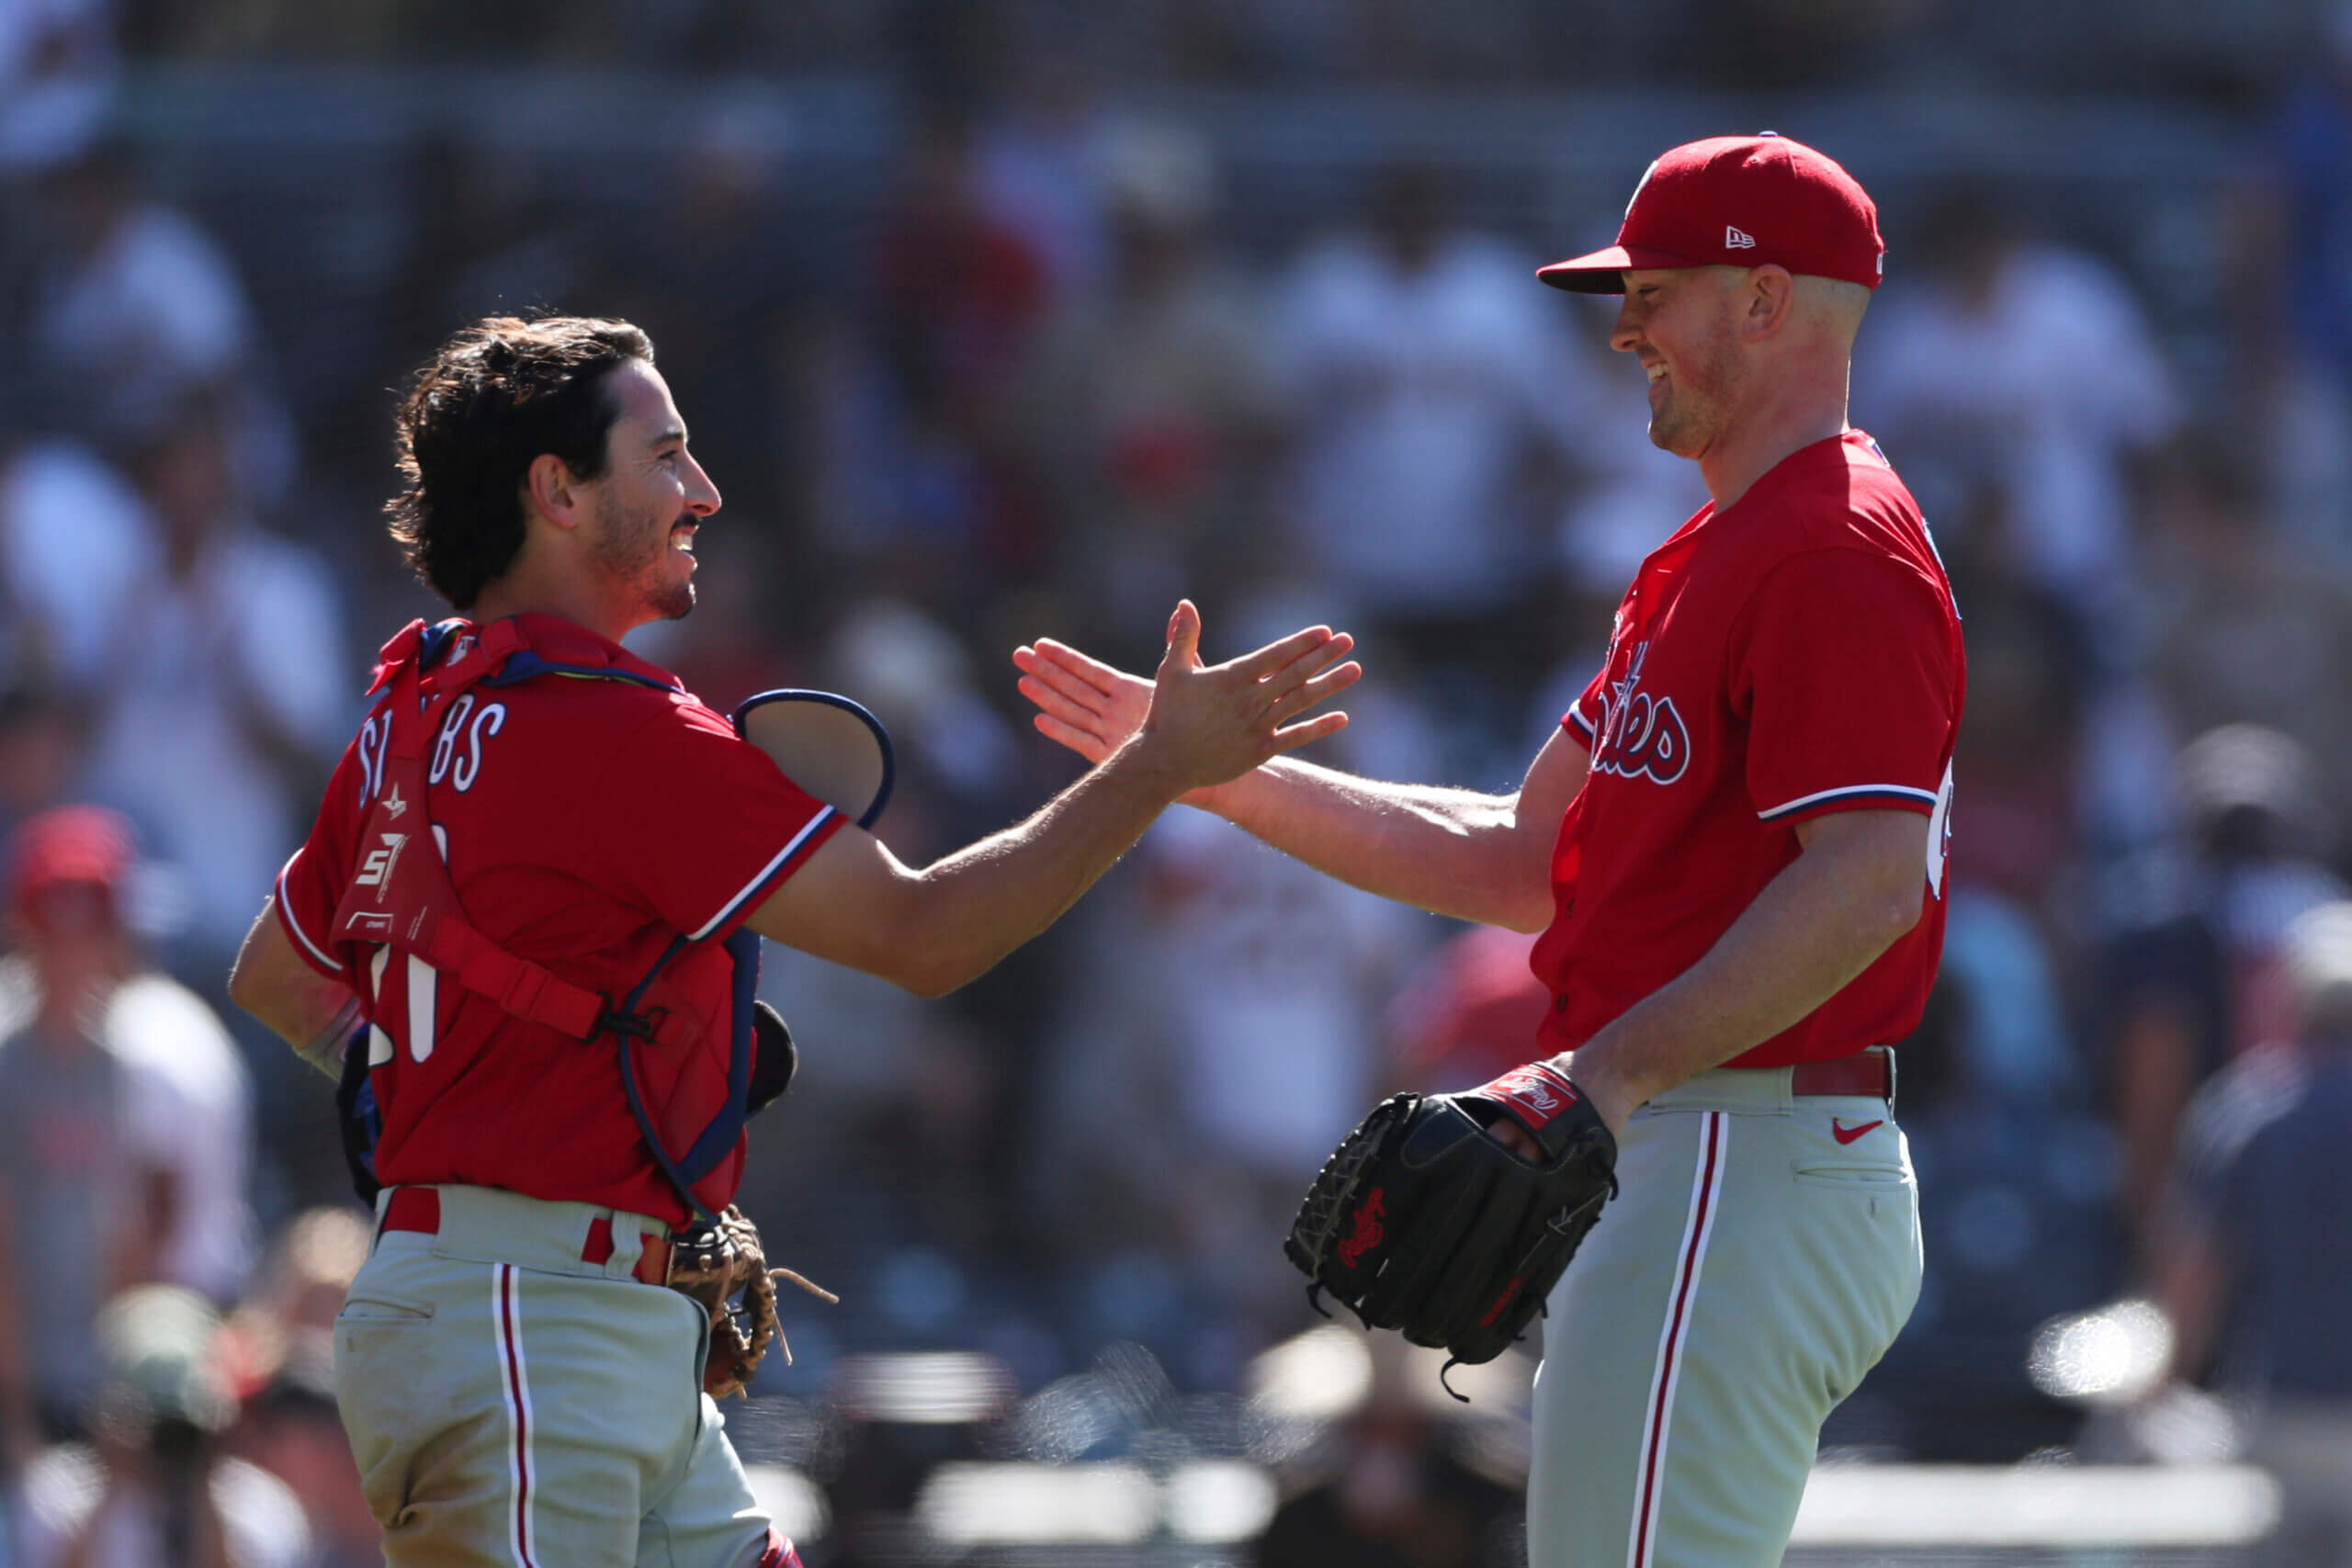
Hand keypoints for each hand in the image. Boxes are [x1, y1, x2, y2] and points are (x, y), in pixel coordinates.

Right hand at [1025, 602, 1358, 799]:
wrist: (1165, 762)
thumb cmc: (1167, 713)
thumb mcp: (1172, 670)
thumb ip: (1183, 636)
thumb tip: (1185, 603)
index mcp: (1231, 678)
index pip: (1274, 655)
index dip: (1301, 642)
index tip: (1325, 631)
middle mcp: (1249, 701)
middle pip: (1294, 674)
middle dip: (1323, 655)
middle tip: (1348, 640)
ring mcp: (1257, 726)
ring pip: (1300, 701)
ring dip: (1330, 685)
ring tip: (1355, 670)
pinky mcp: (1260, 750)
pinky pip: (1296, 736)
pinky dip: (1319, 727)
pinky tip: (1343, 716)